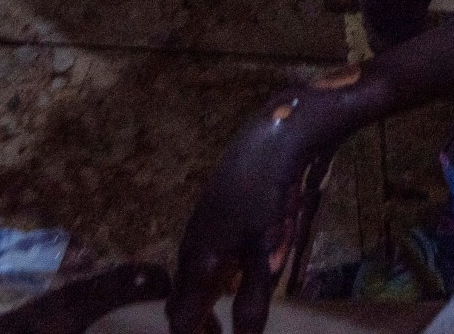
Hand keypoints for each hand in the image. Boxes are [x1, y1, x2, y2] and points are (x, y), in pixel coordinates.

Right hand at [167, 91, 339, 333]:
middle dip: (195, 327)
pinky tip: (234, 277)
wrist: (273, 138)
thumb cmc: (270, 197)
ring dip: (203, 304)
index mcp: (198, 263)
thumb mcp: (266, 255)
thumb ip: (253, 302)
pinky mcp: (214, 215)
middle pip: (181, 302)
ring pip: (192, 279)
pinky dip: (211, 281)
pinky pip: (202, 260)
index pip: (182, 320)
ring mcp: (200, 229)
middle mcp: (191, 248)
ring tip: (222, 319)